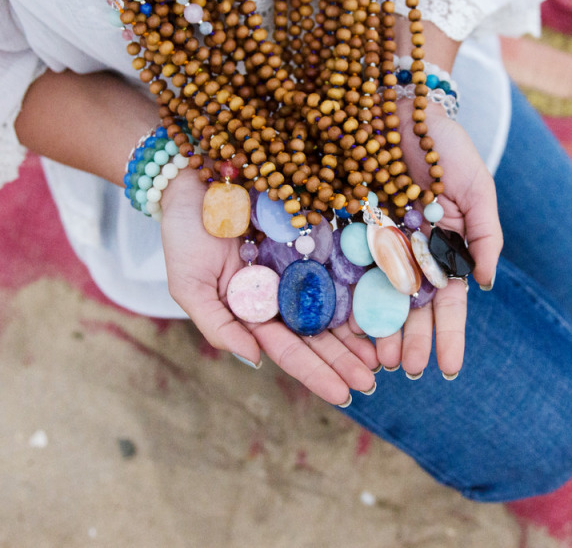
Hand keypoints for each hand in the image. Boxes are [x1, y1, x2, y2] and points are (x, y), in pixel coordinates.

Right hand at [160, 171, 378, 405]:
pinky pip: (346, 259)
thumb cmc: (184, 234)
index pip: (290, 349)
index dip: (316, 373)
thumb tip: (254, 361)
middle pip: (321, 333)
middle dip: (346, 360)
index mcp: (256, 312)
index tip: (343, 395)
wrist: (193, 177)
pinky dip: (366, 281)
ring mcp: (302, 263)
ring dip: (362, 330)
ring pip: (338, 302)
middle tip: (374, 381)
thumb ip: (219, 326)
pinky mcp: (317, 232)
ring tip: (386, 353)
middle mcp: (284, 293)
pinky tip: (387, 299)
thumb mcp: (189, 285)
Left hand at [362, 101, 502, 377]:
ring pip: (373, 295)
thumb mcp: (476, 187)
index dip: (447, 334)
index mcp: (439, 247)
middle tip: (407, 370)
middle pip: (407, 307)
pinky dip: (342, 297)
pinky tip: (343, 326)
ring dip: (377, 330)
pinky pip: (340, 266)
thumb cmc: (443, 143)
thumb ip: (483, 235)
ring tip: (378, 361)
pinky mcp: (339, 226)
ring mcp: (370, 241)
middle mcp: (404, 251)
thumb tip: (486, 285)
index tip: (447, 368)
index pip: (446, 301)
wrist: (397, 99)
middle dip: (410, 341)